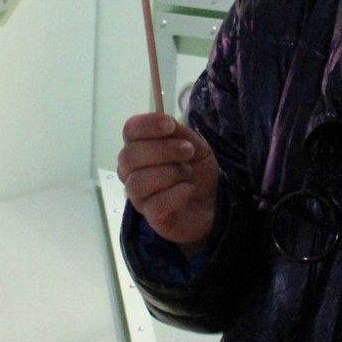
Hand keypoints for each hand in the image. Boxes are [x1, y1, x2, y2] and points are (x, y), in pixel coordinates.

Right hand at [119, 112, 218, 250]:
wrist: (212, 203)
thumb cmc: (197, 171)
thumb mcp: (196, 145)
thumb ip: (180, 133)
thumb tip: (167, 122)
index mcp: (139, 148)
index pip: (129, 131)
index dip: (147, 126)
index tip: (170, 126)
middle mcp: (131, 172)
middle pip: (129, 156)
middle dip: (162, 150)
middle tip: (188, 151)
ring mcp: (139, 197)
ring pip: (138, 182)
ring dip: (170, 173)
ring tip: (187, 174)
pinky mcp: (152, 218)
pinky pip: (155, 205)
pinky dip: (176, 195)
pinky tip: (188, 190)